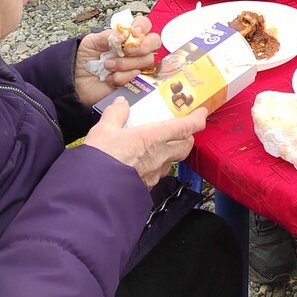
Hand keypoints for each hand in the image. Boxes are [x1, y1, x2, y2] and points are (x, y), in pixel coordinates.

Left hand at [74, 16, 162, 106]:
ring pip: (147, 61)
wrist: (76, 81)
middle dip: (143, 46)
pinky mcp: (135, 82)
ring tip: (108, 66)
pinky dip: (123, 78)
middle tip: (126, 51)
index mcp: (126, 37)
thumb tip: (124, 35)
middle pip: (154, 42)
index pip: (145, 25)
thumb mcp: (92, 41)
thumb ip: (108, 36)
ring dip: (126, 64)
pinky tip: (110, 78)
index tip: (134, 32)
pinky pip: (138, 78)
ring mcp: (137, 66)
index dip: (143, 26)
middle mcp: (135, 50)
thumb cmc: (85, 59)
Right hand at [85, 101, 206, 188]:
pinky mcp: (147, 186)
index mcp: (154, 137)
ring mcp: (155, 173)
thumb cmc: (101, 159)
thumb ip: (116, 115)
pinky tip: (145, 163)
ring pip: (172, 161)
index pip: (185, 128)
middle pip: (185, 146)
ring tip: (161, 146)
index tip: (202, 113)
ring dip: (172, 152)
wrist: (94, 192)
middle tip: (182, 130)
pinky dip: (157, 166)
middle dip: (187, 137)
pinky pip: (158, 173)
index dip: (197, 119)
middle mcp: (160, 155)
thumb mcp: (104, 130)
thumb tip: (122, 104)